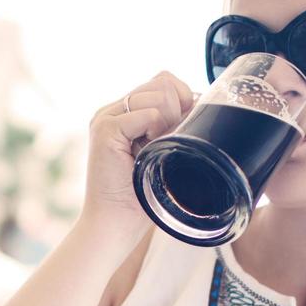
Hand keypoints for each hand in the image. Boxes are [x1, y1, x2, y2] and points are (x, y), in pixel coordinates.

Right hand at [81, 71, 195, 222]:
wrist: (115, 224)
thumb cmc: (141, 196)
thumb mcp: (164, 153)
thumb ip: (173, 126)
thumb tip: (200, 103)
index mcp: (125, 113)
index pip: (163, 81)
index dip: (181, 99)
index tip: (179, 132)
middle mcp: (113, 110)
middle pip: (163, 81)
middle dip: (177, 110)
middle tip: (165, 144)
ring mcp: (107, 117)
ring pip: (158, 93)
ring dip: (167, 121)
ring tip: (154, 149)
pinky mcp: (105, 129)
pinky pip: (147, 113)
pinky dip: (156, 131)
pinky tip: (145, 153)